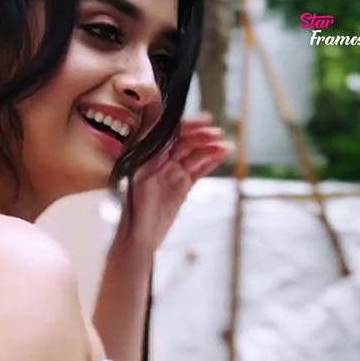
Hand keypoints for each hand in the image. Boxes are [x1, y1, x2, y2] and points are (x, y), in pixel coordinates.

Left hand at [117, 113, 232, 255]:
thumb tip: (162, 131)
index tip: (204, 122)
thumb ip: (152, 156)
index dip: (187, 126)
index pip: (169, 133)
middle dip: (201, 137)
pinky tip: (222, 155)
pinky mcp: (181, 186)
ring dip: (210, 149)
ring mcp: (171, 173)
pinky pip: (198, 170)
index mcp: (146, 156)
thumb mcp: (140, 180)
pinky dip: (210, 162)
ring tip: (226, 146)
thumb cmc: (134, 211)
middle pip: (184, 142)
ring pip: (194, 156)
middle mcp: (159, 161)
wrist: (139, 238)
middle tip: (218, 135)